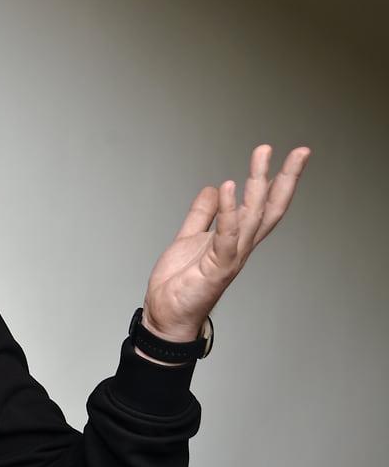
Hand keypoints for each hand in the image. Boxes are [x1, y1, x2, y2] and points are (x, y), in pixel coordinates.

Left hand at [142, 144, 309, 342]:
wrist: (166, 316)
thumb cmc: (180, 284)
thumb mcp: (188, 238)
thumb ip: (202, 214)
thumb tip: (214, 188)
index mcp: (235, 239)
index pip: (264, 206)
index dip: (279, 182)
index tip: (292, 156)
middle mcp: (239, 247)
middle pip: (269, 208)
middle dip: (285, 178)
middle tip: (300, 151)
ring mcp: (231, 257)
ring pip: (252, 216)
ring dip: (258, 184)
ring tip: (263, 155)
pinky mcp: (217, 267)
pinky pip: (225, 235)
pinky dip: (228, 211)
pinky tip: (228, 187)